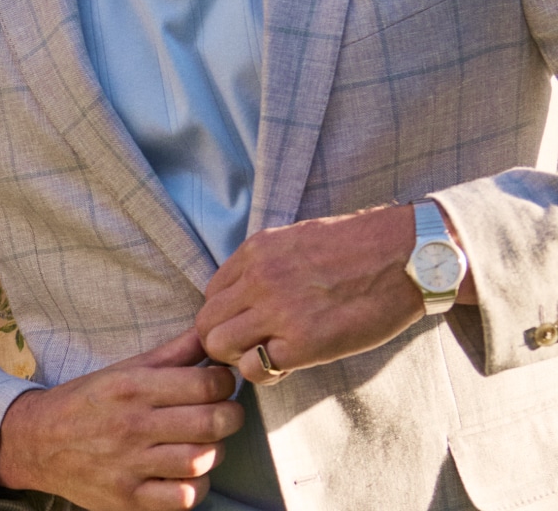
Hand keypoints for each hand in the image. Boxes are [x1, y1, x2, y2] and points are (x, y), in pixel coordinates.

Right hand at [0, 329, 242, 510]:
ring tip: (206, 442)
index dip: (226, 382)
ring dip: (214, 451)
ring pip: (200, 460)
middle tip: (225, 413)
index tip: (222, 383)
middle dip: (230, 416)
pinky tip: (188, 473)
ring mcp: (129, 464)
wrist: (37, 441)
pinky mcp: (128, 497)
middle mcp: (131, 424)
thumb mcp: (123, 369)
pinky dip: (195, 486)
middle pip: (210, 422)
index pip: (204, 383)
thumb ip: (172, 353)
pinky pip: (183, 497)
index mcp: (131, 387)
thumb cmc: (87, 400)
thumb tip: (210, 331)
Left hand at [195, 204, 457, 386]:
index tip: (248, 323)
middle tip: (252, 347)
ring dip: (238, 358)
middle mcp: (258, 278)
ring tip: (268, 356)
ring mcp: (277, 311)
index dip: (226, 314)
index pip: (211, 293)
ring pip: (219, 346)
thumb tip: (244, 294)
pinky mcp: (303, 343)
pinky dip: (265, 373)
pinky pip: (256, 368)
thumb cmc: (360, 249)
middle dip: (223, 340)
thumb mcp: (297, 240)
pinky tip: (287, 365)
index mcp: (255, 251)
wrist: (407, 257)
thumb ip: (265, 264)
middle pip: (206, 322)